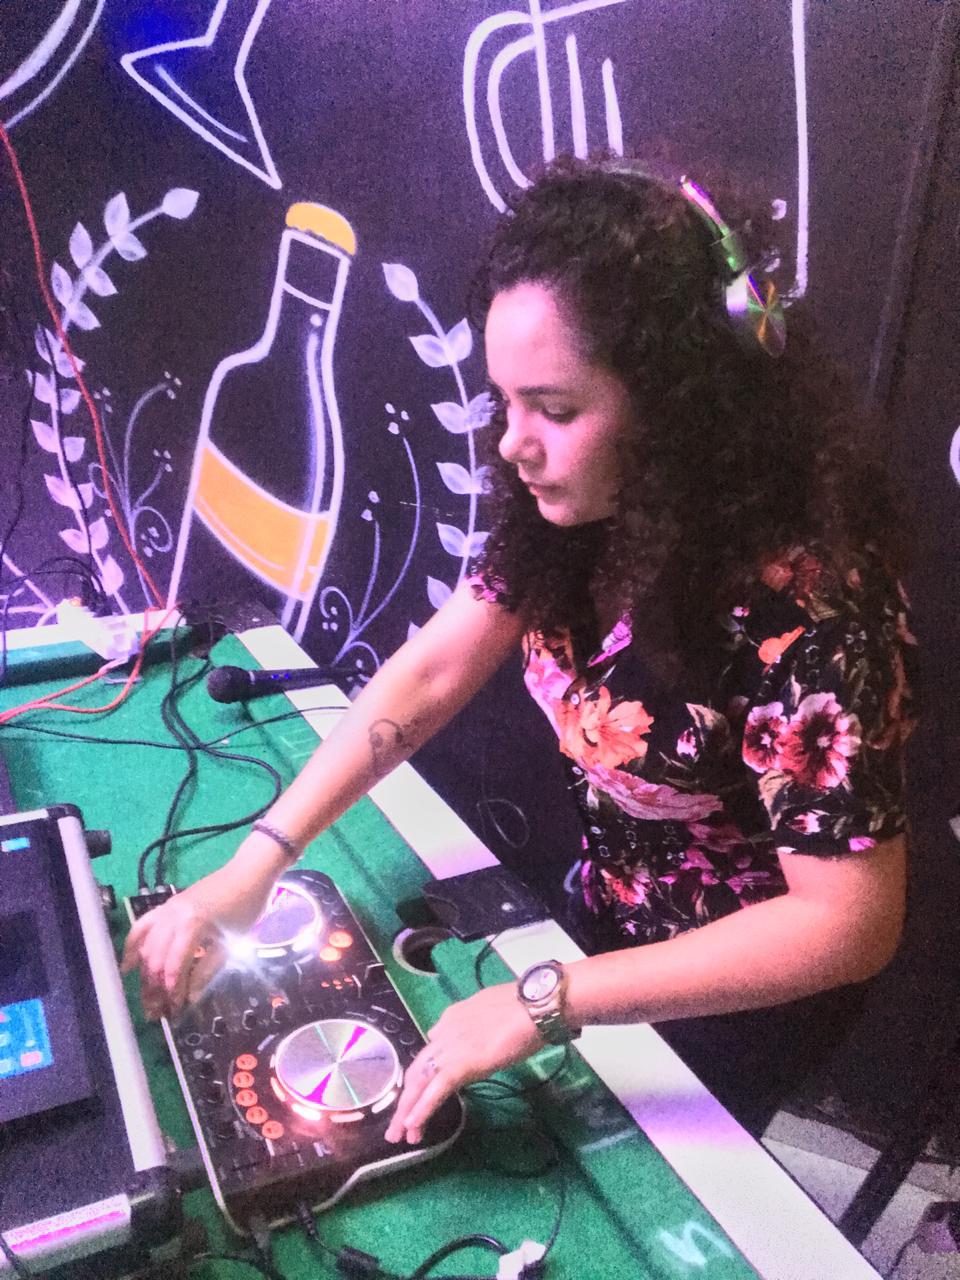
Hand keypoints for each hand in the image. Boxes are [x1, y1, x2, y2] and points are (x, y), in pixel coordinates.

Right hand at [120, 865, 271, 1020]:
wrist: (248, 873)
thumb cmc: (246, 907)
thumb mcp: (230, 943)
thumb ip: (207, 971)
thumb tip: (189, 998)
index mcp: (192, 925)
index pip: (174, 967)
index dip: (173, 991)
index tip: (175, 1010)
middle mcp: (173, 917)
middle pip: (155, 959)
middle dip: (155, 989)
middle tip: (156, 1012)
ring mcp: (167, 910)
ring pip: (147, 947)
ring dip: (145, 975)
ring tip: (147, 998)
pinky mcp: (166, 906)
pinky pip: (143, 926)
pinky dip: (133, 946)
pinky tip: (128, 967)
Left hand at [384, 983, 543, 1144]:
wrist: (535, 1005)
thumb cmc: (524, 1008)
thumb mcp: (490, 1013)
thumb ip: (474, 1026)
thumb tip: (473, 1037)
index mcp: (451, 1019)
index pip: (429, 1053)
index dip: (421, 1078)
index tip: (419, 1095)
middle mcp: (444, 1032)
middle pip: (416, 1071)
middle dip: (405, 1099)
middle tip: (397, 1125)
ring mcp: (450, 1048)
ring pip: (420, 1083)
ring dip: (407, 1111)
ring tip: (400, 1135)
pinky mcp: (461, 1064)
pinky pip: (436, 1091)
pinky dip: (422, 1109)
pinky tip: (413, 1126)